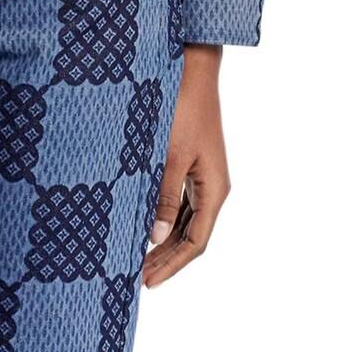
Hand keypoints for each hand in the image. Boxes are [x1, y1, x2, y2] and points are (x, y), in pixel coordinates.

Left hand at [143, 43, 229, 287]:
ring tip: (138, 260)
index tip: (146, 282)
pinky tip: (145, 226)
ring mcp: (203, 176)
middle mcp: (212, 187)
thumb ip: (164, 196)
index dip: (172, 265)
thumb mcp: (171, 155)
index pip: (196, 243)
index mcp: (214, 190)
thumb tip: (157, 236)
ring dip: (164, 242)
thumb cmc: (182, 108)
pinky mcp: (191, 163)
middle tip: (138, 279)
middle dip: (166, 259)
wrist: (192, 69)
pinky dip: (164, 219)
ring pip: (185, 221)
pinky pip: (179, 202)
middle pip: (191, 236)